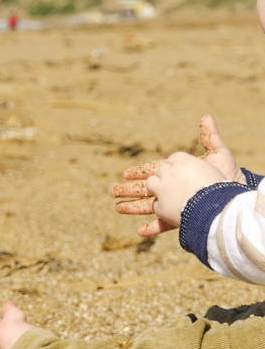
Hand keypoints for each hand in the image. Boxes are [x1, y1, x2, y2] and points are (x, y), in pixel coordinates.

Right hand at [110, 115, 242, 237]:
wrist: (236, 197)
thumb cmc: (229, 176)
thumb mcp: (219, 153)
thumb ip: (210, 136)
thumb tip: (206, 117)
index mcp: (178, 173)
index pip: (154, 171)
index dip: (139, 173)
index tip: (125, 174)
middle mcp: (174, 189)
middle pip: (147, 189)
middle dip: (128, 190)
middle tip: (112, 190)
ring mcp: (177, 204)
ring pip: (150, 206)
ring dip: (133, 207)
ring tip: (117, 208)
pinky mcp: (182, 218)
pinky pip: (164, 225)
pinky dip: (151, 228)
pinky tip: (139, 232)